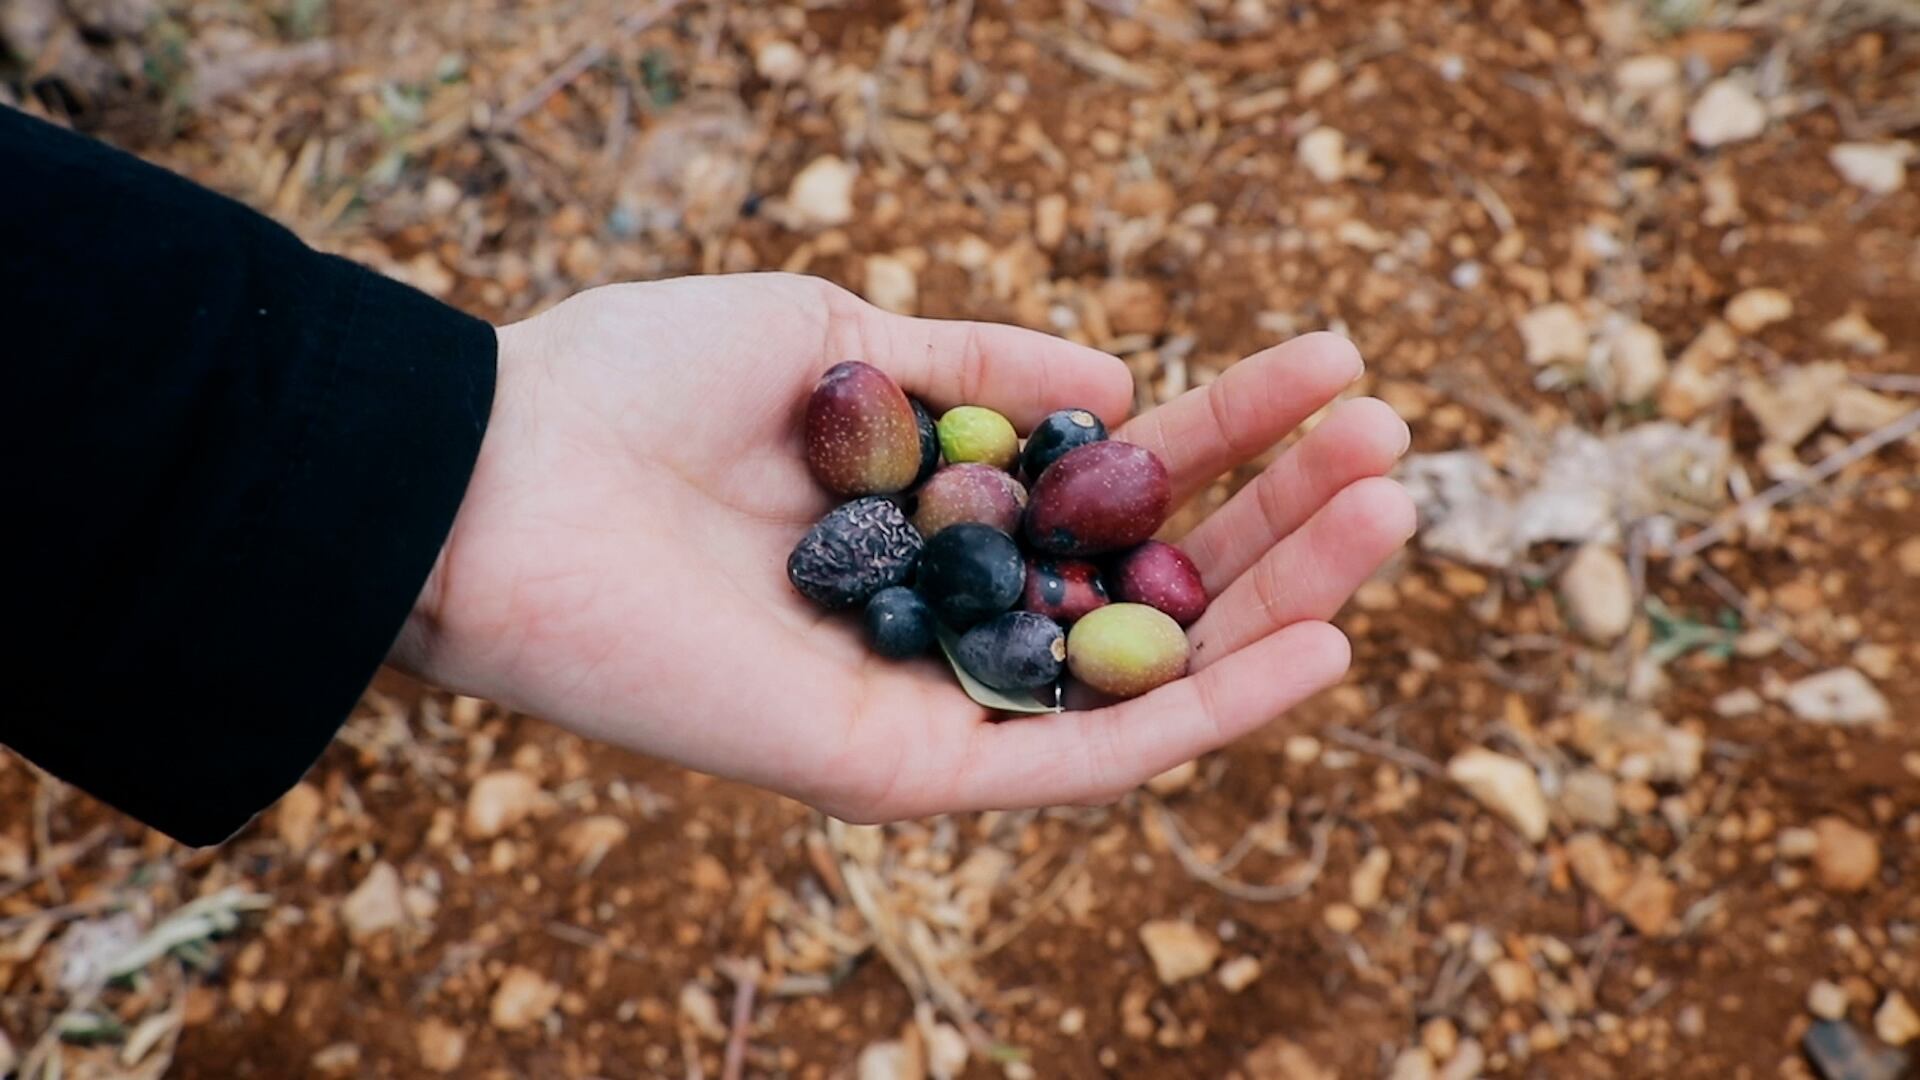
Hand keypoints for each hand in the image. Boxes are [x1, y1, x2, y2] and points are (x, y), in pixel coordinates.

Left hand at [392, 273, 1413, 820]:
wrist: (499, 479)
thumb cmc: (637, 389)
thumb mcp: (836, 337)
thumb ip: (981, 364)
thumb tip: (1124, 375)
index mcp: (935, 517)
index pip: (1113, 486)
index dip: (1230, 429)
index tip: (1333, 367)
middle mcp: (948, 616)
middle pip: (1151, 586)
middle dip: (1279, 518)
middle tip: (1394, 448)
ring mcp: (935, 700)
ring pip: (1145, 678)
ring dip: (1279, 606)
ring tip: (1389, 516)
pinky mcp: (909, 772)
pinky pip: (1082, 760)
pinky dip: (1203, 718)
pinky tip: (1317, 648)